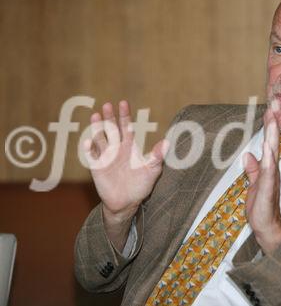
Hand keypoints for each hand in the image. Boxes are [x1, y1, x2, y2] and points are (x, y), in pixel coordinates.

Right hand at [83, 101, 167, 222]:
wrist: (127, 202)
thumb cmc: (141, 185)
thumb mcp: (152, 170)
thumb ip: (158, 156)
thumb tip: (168, 143)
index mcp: (130, 147)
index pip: (126, 127)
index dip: (124, 115)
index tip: (123, 103)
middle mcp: (116, 149)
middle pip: (111, 129)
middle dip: (109, 117)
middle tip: (107, 104)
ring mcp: (105, 157)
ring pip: (99, 139)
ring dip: (97, 128)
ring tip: (95, 115)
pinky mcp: (97, 168)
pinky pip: (91, 156)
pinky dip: (88, 149)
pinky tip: (88, 142)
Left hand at [243, 109, 280, 253]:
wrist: (266, 228)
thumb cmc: (262, 206)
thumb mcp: (254, 184)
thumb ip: (252, 170)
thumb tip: (248, 155)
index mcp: (268, 169)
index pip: (269, 144)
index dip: (269, 128)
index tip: (269, 110)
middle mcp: (272, 171)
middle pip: (272, 145)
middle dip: (272, 126)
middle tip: (273, 107)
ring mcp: (272, 180)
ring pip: (272, 155)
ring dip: (272, 139)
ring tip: (272, 122)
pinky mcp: (268, 191)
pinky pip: (268, 174)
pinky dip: (268, 161)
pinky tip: (268, 150)